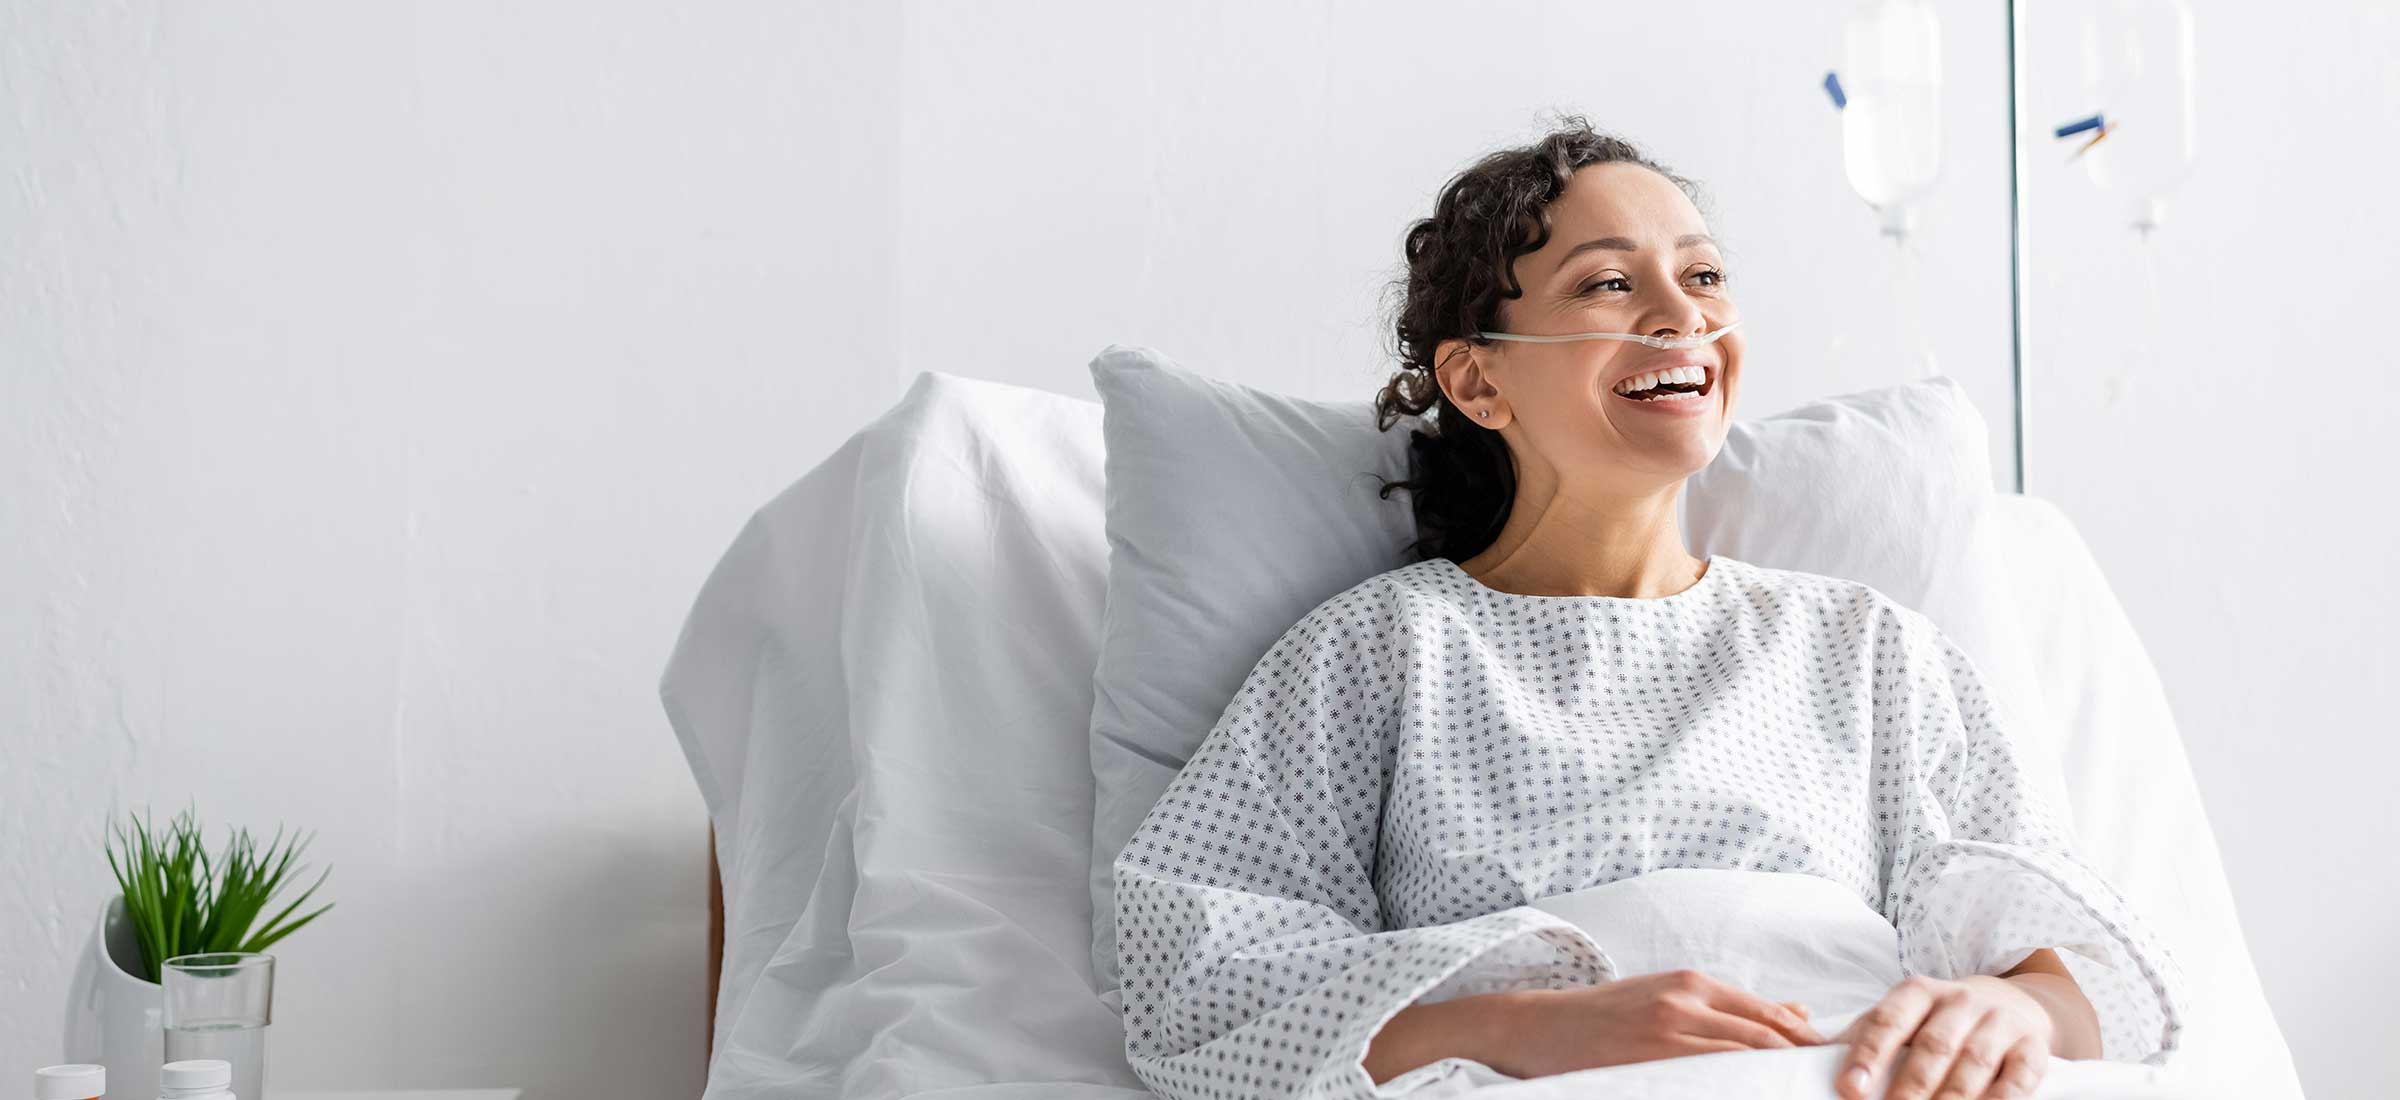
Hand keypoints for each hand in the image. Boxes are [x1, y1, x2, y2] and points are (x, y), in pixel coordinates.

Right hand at [1482, 968, 1825, 1079]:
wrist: (1540, 1026)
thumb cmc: (1604, 1015)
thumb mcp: (1665, 996)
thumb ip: (1725, 1007)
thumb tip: (1795, 1012)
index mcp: (1690, 982)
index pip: (1766, 1012)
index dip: (1804, 1038)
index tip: (1833, 1059)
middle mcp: (1684, 1000)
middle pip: (1763, 1033)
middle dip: (1802, 1059)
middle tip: (1835, 1080)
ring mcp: (1666, 1030)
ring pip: (1741, 1055)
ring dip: (1777, 1075)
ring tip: (1806, 1091)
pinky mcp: (1649, 1058)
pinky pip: (1708, 1075)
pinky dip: (1739, 1085)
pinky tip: (1757, 1095)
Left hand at [1830, 974, 2054, 1099]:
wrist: (2009, 1006)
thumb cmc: (1936, 1022)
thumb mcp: (1899, 1019)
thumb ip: (1860, 1040)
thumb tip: (1807, 1062)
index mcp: (1917, 992)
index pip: (1887, 1020)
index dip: (1867, 1055)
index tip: (1849, 1089)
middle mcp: (1959, 1001)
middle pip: (1933, 1045)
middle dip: (1911, 1085)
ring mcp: (1999, 1022)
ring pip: (1974, 1062)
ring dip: (1952, 1098)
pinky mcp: (2032, 1048)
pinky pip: (2018, 1078)